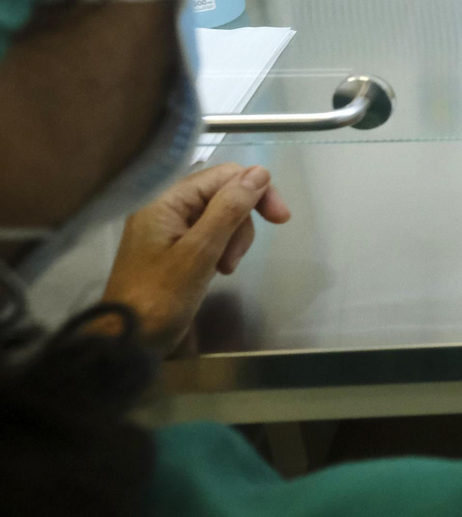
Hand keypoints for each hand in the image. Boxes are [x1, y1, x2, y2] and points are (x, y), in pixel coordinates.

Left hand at [100, 163, 291, 354]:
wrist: (126, 344)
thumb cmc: (160, 297)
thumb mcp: (200, 252)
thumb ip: (228, 209)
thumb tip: (259, 173)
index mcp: (166, 203)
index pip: (222, 176)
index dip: (256, 190)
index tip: (281, 218)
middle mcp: (165, 211)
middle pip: (222, 196)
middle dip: (240, 222)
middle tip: (238, 257)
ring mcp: (167, 233)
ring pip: (218, 218)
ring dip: (232, 240)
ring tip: (225, 269)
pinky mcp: (173, 253)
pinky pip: (207, 238)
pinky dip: (220, 251)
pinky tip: (218, 271)